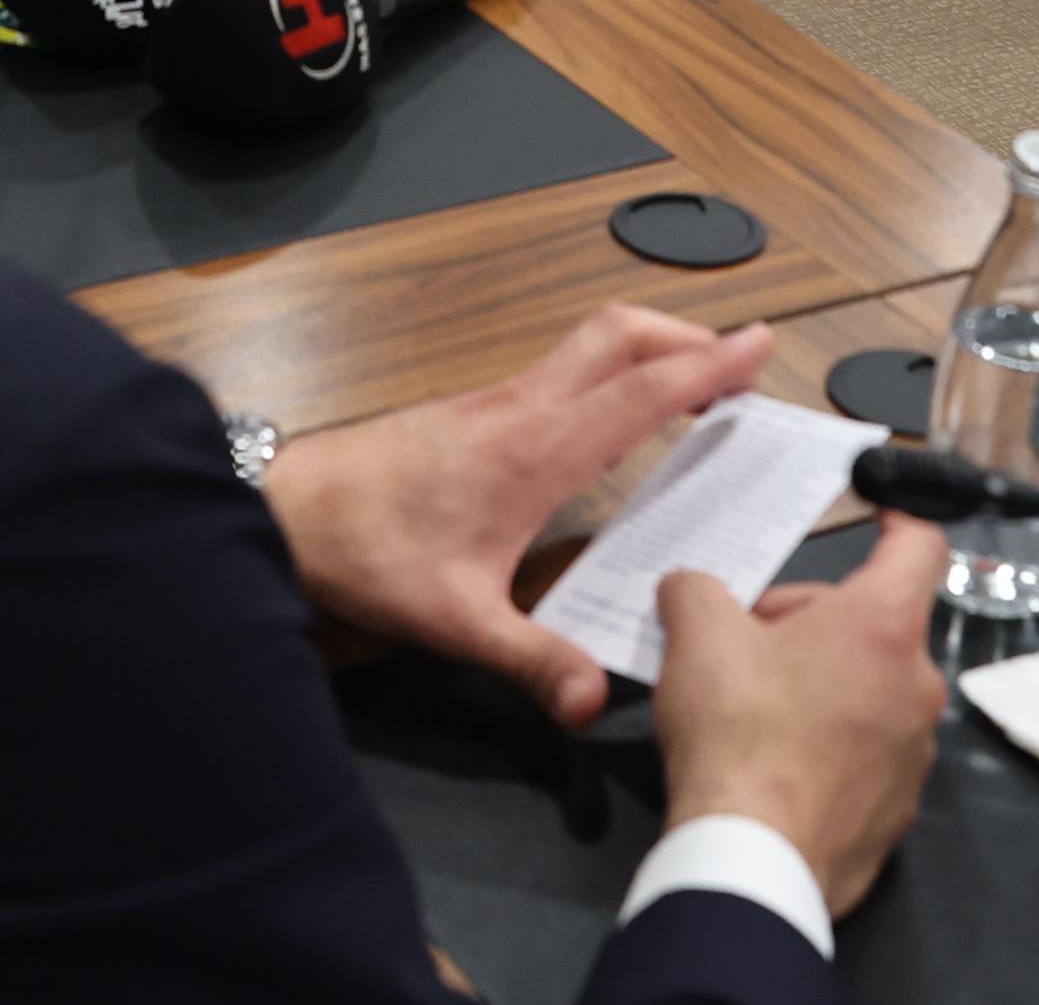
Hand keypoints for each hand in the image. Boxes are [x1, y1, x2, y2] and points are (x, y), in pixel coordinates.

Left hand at [262, 307, 776, 729]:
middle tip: (736, 361)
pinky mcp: (467, 413)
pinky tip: (603, 424)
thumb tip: (593, 701)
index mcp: (534, 448)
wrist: (278, 509)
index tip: (761, 345)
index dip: (708, 366)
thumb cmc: (364, 554)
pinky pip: (554, 373)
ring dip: (642, 351)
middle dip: (683, 336)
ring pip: (582, 348)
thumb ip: (531, 660)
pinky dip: (601, 376)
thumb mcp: (456, 621)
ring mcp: (490, 404)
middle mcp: (518, 410)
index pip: (639, 392)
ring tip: (687, 385)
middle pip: (616, 336)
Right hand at [648, 515, 953, 919]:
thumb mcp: (696, 636)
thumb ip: (695, 591)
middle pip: (876, 624)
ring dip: (822, 683)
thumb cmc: (738, 728)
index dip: (899, 517)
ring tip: (756, 709)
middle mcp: (918, 687)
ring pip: (871, 691)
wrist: (754, 861)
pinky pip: (866, 755)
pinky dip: (829, 747)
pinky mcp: (898, 814)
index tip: (875, 512)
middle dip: (812, 620)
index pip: (920, 546)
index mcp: (885, 627)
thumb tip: (691, 588)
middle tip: (747, 640)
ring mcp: (915, 756)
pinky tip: (775, 767)